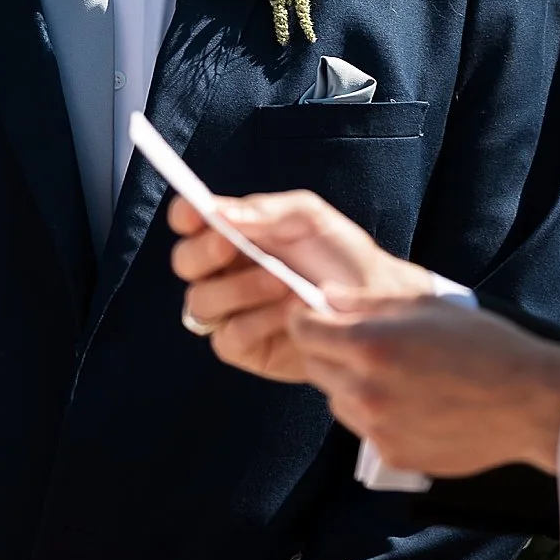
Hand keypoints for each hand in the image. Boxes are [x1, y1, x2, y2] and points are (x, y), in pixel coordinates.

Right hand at [166, 190, 431, 382]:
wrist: (374, 303)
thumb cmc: (340, 254)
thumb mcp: (308, 218)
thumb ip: (263, 211)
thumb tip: (217, 213)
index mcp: (231, 233)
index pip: (188, 220)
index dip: (185, 215)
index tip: (196, 213)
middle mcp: (222, 271)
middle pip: (184, 261)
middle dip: (205, 252)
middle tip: (232, 245)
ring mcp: (229, 311)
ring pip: (201, 302)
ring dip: (240, 289)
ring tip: (285, 283)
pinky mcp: (243, 348)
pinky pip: (228, 336)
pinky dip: (258, 322)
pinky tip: (291, 313)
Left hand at [288, 296, 559, 477]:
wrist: (528, 401)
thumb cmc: (482, 343)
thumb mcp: (424, 305)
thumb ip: (365, 301)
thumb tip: (325, 297)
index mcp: (369, 346)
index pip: (303, 330)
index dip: (307, 318)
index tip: (319, 315)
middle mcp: (364, 390)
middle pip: (314, 367)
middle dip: (328, 350)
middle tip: (363, 343)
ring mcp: (376, 428)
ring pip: (336, 401)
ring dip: (349, 385)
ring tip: (394, 374)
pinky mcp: (393, 455)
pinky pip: (364, 430)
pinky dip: (375, 416)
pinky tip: (411, 403)